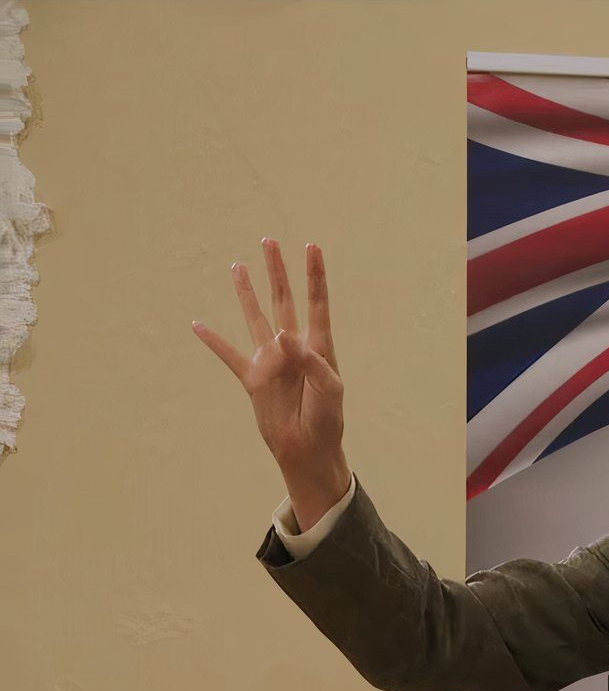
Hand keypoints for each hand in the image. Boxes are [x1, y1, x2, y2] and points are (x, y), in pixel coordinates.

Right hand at [192, 239, 348, 513]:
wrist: (307, 449)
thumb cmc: (326, 419)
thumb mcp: (328, 390)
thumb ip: (309, 361)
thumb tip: (281, 334)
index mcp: (318, 346)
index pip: (316, 303)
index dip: (315, 275)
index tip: (313, 247)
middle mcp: (293, 347)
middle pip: (283, 300)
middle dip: (277, 271)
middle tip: (269, 241)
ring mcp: (271, 360)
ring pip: (255, 317)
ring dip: (246, 293)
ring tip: (238, 266)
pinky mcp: (253, 379)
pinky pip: (228, 355)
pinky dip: (212, 340)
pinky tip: (197, 325)